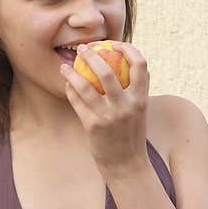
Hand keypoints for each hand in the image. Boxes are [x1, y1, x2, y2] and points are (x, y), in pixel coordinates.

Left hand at [59, 42, 150, 177]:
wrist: (126, 165)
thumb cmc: (131, 134)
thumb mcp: (140, 111)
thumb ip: (135, 90)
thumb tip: (125, 63)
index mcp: (142, 99)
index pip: (140, 65)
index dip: (129, 49)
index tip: (115, 43)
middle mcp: (127, 106)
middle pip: (108, 70)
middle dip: (92, 54)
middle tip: (83, 48)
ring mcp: (109, 116)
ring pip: (86, 85)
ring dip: (72, 72)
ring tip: (65, 65)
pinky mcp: (93, 126)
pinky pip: (77, 101)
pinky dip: (70, 89)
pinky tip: (66, 84)